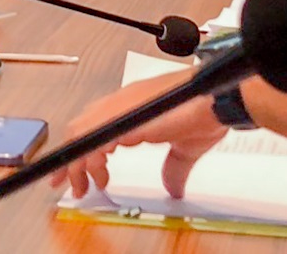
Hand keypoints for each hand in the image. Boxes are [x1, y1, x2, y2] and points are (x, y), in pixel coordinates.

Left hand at [48, 71, 227, 198]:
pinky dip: (89, 156)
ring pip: (80, 132)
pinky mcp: (124, 116)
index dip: (81, 148)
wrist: (216, 98)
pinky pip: (93, 136)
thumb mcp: (184, 148)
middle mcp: (120, 102)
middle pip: (79, 128)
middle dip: (71, 159)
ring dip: (78, 163)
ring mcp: (120, 106)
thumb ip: (173, 167)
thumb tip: (173, 188)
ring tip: (84, 186)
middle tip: (70, 184)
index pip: (93, 124)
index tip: (75, 172)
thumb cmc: (204, 111)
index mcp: (130, 105)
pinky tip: (96, 172)